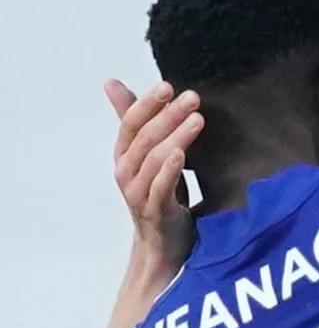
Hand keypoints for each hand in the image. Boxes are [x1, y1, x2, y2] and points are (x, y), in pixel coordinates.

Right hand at [105, 78, 199, 271]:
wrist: (163, 245)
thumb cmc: (159, 195)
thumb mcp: (150, 155)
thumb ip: (139, 122)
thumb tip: (111, 82)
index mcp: (124, 155)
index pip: (131, 122)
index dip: (147, 103)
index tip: (168, 85)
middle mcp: (126, 171)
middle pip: (144, 137)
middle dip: (167, 114)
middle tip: (192, 97)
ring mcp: (138, 192)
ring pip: (154, 159)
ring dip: (176, 136)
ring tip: (197, 119)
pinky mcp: (155, 210)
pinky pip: (160, 186)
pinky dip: (170, 168)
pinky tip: (182, 153)